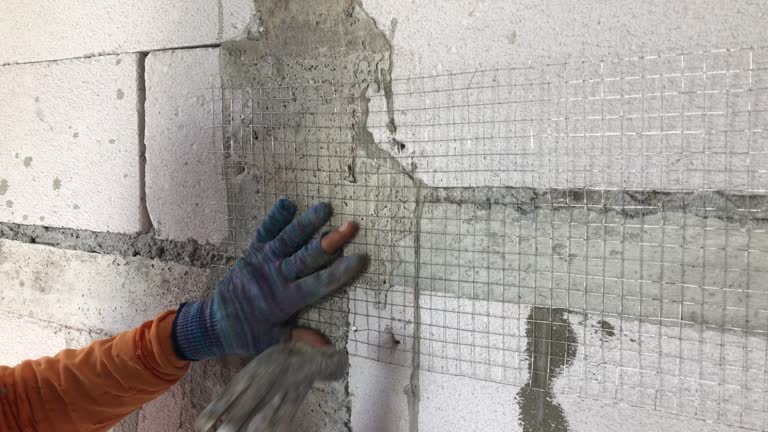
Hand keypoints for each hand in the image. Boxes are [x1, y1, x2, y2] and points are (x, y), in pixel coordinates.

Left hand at [172, 199, 365, 360]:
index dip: (339, 272)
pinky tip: (287, 202)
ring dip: (307, 223)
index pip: (318, 284)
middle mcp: (276, 276)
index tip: (359, 259)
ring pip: (289, 239)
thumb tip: (327, 346)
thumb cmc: (248, 332)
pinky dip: (275, 218)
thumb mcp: (272, 341)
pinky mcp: (253, 252)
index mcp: (285, 298)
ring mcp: (264, 260)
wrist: (214, 321)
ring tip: (325, 207)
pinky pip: (265, 232)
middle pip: (307, 256)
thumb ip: (299, 340)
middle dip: (330, 241)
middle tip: (350, 226)